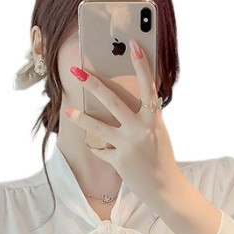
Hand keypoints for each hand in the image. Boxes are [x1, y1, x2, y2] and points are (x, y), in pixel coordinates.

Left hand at [65, 38, 181, 202]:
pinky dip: (98, 149)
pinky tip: (96, 147)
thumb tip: (125, 100)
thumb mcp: (157, 133)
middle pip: (113, 102)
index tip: (134, 45)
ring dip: (81, 118)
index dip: (141, 66)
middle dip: (94, 85)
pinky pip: (101, 151)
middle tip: (78, 72)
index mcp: (154, 120)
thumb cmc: (160, 157)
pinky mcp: (119, 161)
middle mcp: (141, 130)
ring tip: (69, 110)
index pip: (147, 87)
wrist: (165, 188)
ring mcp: (128, 146)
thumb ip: (145, 117)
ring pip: (98, 127)